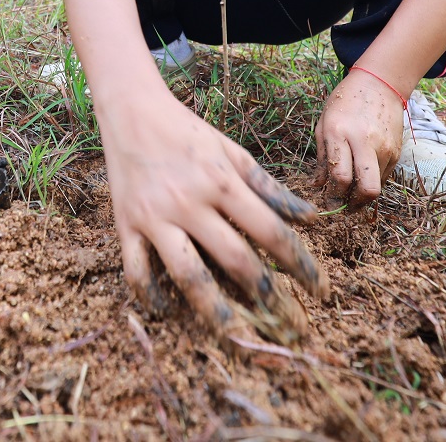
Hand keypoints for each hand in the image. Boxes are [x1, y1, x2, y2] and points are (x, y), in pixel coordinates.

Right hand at [103, 88, 324, 339]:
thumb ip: (270, 187)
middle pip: (234, 259)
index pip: (270, 232)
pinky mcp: (125, 225)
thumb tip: (310, 218)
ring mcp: (155, 217)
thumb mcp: (233, 151)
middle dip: (266, 295)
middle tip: (287, 322)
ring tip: (237, 335)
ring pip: (188, 274)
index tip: (319, 290)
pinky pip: (137, 271)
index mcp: (221, 181)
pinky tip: (170, 310)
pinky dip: (153, 296)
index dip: (300, 264)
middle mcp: (189, 202)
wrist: (131, 110)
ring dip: (214, 311)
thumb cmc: (188, 132)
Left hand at [314, 68, 404, 204]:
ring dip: (363, 195)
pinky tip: (363, 174)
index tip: (329, 201)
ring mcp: (385, 147)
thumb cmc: (345, 102)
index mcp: (340, 133)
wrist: (379, 84)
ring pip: (377, 186)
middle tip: (344, 206)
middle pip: (367, 188)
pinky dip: (372, 181)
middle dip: (355, 204)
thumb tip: (318, 185)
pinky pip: (384, 177)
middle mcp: (365, 142)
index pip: (340, 175)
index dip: (334, 195)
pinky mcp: (397, 151)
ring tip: (351, 192)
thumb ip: (322, 157)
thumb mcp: (324, 124)